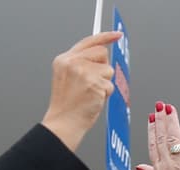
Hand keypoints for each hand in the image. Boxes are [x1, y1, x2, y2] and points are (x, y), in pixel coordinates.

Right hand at [41, 31, 120, 151]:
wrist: (63, 123)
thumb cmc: (66, 105)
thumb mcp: (66, 77)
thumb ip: (80, 63)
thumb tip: (102, 55)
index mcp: (64, 59)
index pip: (88, 41)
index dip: (105, 37)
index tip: (116, 35)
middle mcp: (73, 62)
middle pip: (102, 53)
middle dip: (103, 67)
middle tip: (92, 83)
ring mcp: (84, 72)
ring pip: (108, 70)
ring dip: (104, 83)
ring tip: (90, 94)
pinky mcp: (94, 84)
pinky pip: (110, 86)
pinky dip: (105, 95)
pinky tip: (93, 101)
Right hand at [138, 103, 179, 169]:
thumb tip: (141, 167)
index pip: (153, 145)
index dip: (152, 130)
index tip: (152, 118)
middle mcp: (167, 165)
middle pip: (162, 138)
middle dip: (161, 120)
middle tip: (160, 106)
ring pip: (174, 138)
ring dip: (172, 121)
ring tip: (170, 108)